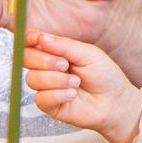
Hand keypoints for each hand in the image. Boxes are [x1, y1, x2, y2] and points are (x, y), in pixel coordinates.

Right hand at [21, 31, 141, 142]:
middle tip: (66, 65)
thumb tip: (41, 37)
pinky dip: (57, 95)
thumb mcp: (88, 54)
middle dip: (45, 61)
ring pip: (32, 79)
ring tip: (76, 82)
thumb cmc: (104, 75)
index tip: (36, 39)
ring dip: (55, 80)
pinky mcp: (49, 105)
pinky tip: (72, 95)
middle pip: (26, 59)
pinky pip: (40, 99)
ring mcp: (47, 87)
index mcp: (55, 51)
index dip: (29, 39)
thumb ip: (64, 46)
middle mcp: (47, 68)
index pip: (31, 42)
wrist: (115, 102)